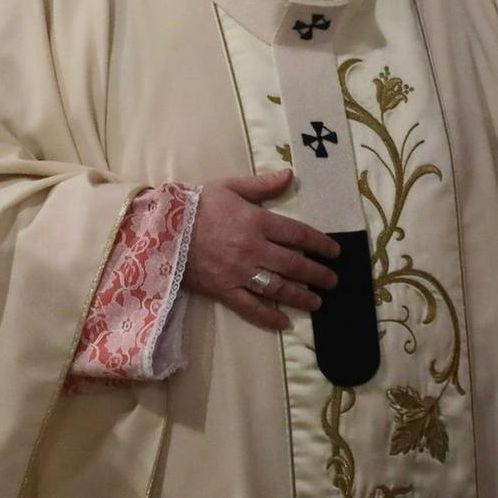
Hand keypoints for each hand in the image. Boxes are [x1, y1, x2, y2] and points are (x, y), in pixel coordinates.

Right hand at [184, 169, 340, 331]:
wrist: (162, 229)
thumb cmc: (196, 204)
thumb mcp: (230, 186)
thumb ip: (262, 185)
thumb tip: (290, 175)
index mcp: (257, 221)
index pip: (299, 234)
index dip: (320, 244)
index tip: (334, 252)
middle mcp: (253, 249)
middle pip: (294, 264)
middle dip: (317, 274)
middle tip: (333, 281)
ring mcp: (240, 272)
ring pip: (278, 288)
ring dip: (301, 296)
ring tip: (317, 302)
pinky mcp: (224, 290)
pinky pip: (251, 307)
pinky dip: (269, 317)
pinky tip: (284, 323)